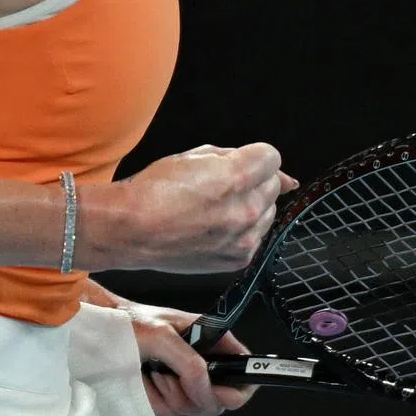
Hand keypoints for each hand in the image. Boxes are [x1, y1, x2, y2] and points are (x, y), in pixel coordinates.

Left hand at [80, 280, 255, 415]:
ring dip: (171, 396)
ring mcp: (184, 382)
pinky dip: (158, 403)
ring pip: (195, 410)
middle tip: (172, 376)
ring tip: (154, 372)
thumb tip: (207, 389)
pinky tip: (146, 382)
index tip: (225, 393)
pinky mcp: (167, 398)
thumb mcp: (162, 335)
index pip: (243, 364)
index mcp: (210, 338)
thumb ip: (189, 363)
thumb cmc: (130, 323)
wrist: (100, 336)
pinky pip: (173, 415)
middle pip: (220, 397)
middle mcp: (201, 361)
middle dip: (194, 392)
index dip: (241, 384)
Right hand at [106, 142, 299, 272]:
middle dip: (254, 181)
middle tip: (222, 186)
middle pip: (273, 185)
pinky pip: (256, 237)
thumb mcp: (196, 156)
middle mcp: (245, 210)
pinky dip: (243, 230)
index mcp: (235, 177)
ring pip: (268, 212)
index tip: (241, 163)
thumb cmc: (157, 190)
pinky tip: (216, 226)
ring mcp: (243, 238)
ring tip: (216, 208)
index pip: (272, 158)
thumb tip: (283, 175)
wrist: (133, 230)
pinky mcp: (238, 259)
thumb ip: (241, 158)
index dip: (254, 158)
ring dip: (251, 206)